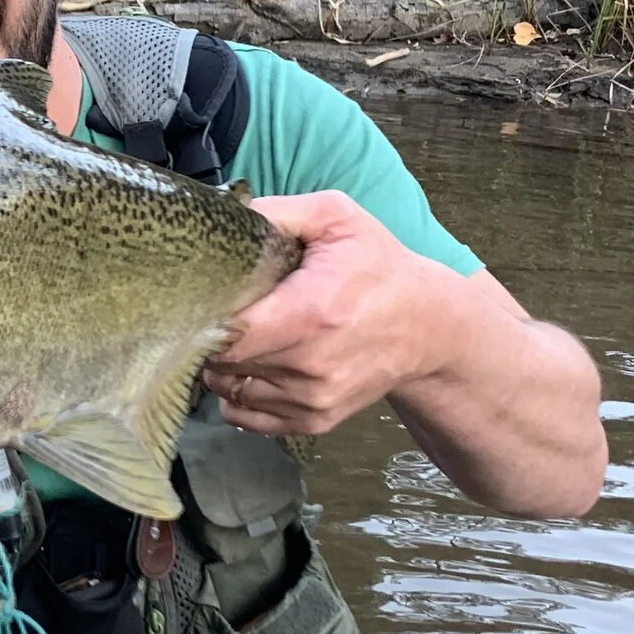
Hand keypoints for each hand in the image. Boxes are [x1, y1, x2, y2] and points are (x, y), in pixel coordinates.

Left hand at [202, 191, 465, 436]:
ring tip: (247, 337)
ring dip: (225, 366)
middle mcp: (309, 365)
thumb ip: (278, 212)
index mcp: (309, 313)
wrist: (427, 326)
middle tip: (229, 312)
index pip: (225, 332)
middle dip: (212, 337)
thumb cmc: (377, 267)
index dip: (206, 316)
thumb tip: (227, 218)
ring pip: (228, 391)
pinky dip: (239, 395)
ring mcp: (312, 399)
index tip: (211, 298)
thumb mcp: (337, 218)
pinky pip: (246, 417)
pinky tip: (255, 367)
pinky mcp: (315, 421)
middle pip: (222, 362)